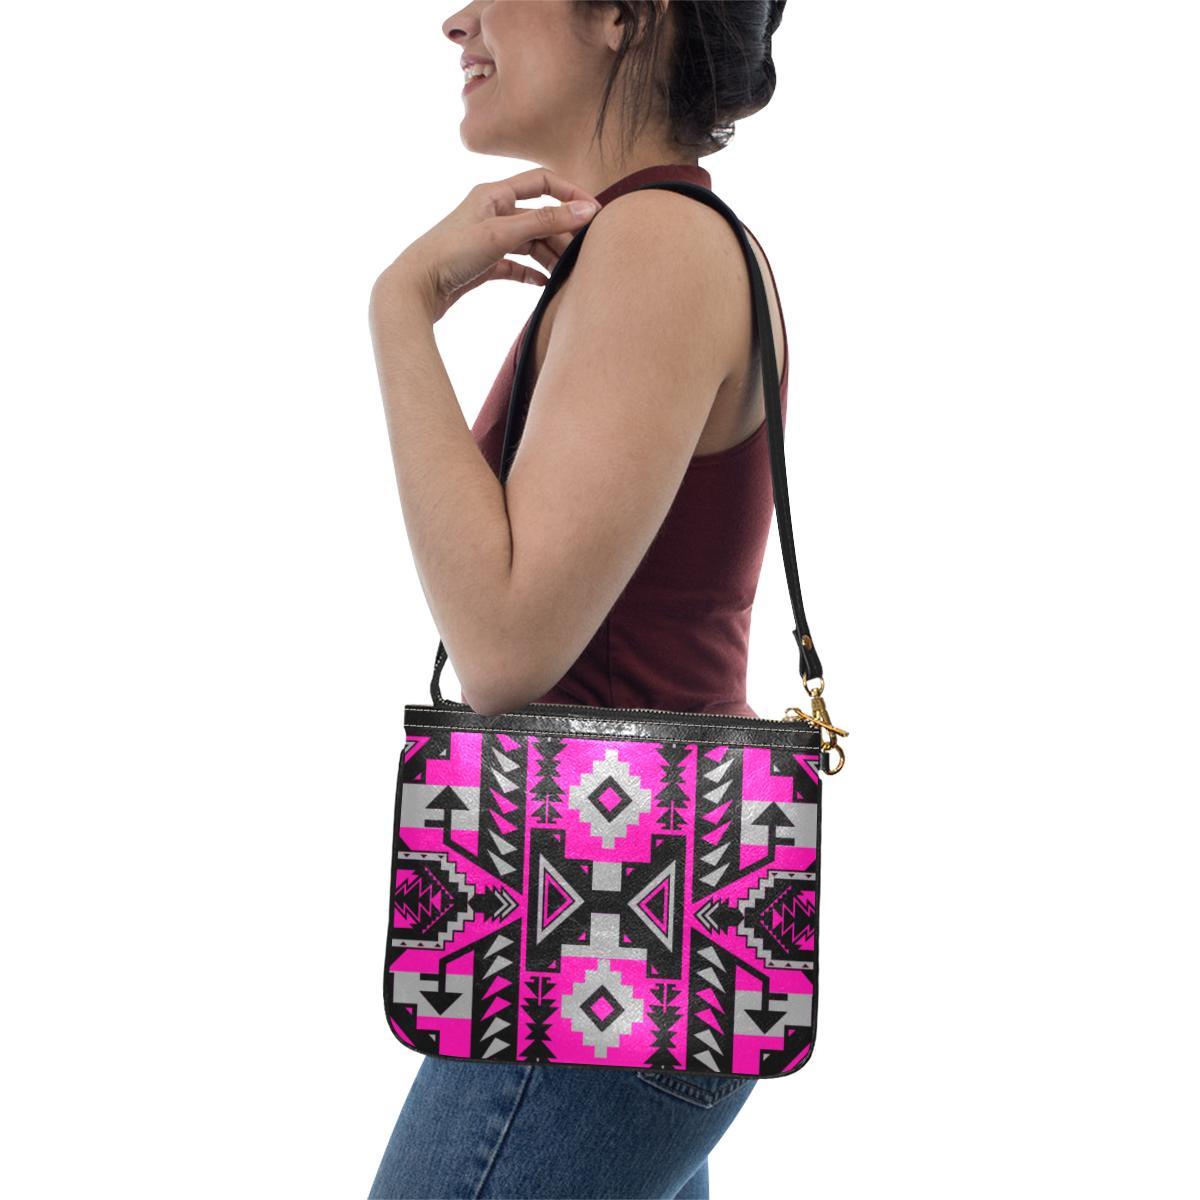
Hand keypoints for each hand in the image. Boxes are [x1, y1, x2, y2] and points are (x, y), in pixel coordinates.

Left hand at [371, 167, 600, 324]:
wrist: (414, 288)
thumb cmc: (451, 254)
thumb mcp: (502, 234)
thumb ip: (546, 222)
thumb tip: (587, 209)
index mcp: (494, 194)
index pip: (542, 181)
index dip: (570, 193)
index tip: (594, 213)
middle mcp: (491, 212)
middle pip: (539, 216)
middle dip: (562, 233)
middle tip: (585, 252)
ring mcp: (487, 239)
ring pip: (530, 242)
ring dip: (549, 255)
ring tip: (567, 272)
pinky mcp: (483, 264)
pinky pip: (515, 265)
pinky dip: (531, 273)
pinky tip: (544, 285)